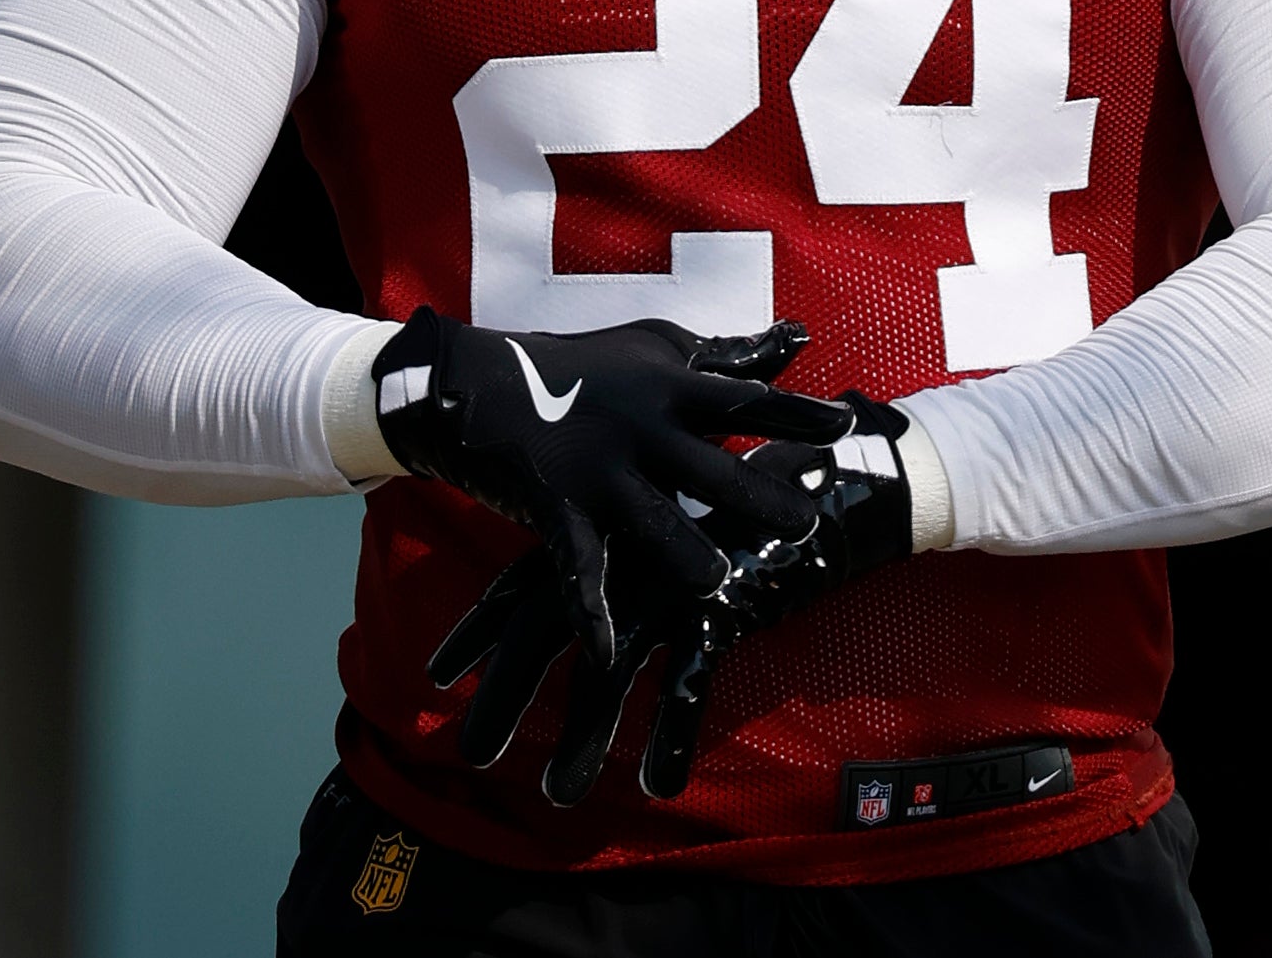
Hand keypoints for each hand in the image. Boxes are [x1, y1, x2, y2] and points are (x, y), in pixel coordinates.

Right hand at [371, 310, 847, 667]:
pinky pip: (578, 564)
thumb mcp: (659, 348)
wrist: (477, 384)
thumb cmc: (585, 365)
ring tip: (717, 581)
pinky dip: (590, 610)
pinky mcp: (556, 506)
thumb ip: (730, 355)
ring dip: (682, 552)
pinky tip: (608, 649)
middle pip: (710, 467)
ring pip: (650, 517)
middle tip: (806, 524)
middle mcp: (641, 428)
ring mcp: (598, 469)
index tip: (844, 425)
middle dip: (758, 497)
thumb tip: (797, 339)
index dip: (794, 412)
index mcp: (670, 387)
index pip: (743, 398)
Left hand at [428, 392, 921, 804]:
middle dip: (502, 701)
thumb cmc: (753, 488)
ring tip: (555, 797)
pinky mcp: (720, 612)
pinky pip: (684, 690)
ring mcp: (669, 588)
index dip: (477, 632)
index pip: (520, 586)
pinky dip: (668, 741)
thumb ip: (634, 532)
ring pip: (606, 677)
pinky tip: (655, 788)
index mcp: (607, 532)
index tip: (438, 676)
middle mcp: (624, 561)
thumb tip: (599, 567)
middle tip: (469, 754)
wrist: (832, 475)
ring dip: (580, 741)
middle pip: (540, 638)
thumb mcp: (679, 502)